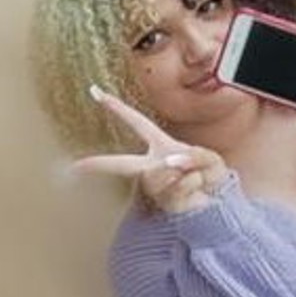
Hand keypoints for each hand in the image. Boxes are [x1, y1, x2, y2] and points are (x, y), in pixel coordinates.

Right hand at [71, 87, 229, 212]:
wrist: (219, 201)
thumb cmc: (210, 174)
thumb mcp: (210, 158)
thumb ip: (196, 156)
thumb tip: (173, 162)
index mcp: (160, 145)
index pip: (136, 122)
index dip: (117, 107)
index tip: (95, 92)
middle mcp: (152, 166)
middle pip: (121, 164)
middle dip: (99, 165)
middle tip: (76, 168)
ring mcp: (156, 187)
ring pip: (163, 173)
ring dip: (188, 171)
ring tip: (199, 176)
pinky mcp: (164, 204)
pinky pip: (177, 187)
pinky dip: (194, 183)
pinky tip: (198, 191)